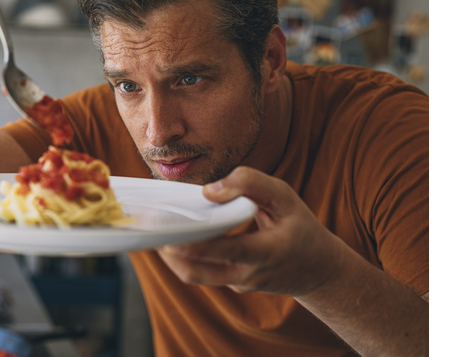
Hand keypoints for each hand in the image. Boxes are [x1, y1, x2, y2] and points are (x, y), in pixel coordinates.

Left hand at [158, 166, 345, 296]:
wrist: (319, 271)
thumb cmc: (300, 227)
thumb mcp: (285, 197)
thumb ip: (250, 184)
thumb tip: (208, 191)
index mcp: (267, 251)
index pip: (225, 251)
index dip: (194, 245)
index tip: (168, 233)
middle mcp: (250, 274)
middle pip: (198, 271)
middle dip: (170, 253)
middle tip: (150, 230)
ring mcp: (239, 283)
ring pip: (195, 276)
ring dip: (172, 257)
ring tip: (155, 233)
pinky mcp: (232, 284)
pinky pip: (204, 272)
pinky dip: (186, 256)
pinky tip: (176, 236)